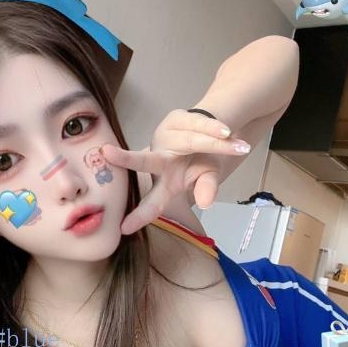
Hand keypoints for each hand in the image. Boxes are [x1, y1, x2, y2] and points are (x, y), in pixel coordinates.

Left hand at [100, 109, 250, 234]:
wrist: (213, 134)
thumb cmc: (202, 162)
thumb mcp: (208, 178)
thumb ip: (206, 188)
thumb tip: (206, 202)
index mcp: (165, 181)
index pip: (151, 201)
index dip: (140, 216)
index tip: (123, 229)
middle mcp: (160, 158)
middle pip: (145, 160)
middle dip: (127, 159)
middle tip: (108, 153)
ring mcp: (166, 136)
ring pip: (191, 140)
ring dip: (215, 143)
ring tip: (239, 146)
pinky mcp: (176, 118)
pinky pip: (200, 123)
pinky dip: (217, 129)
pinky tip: (229, 133)